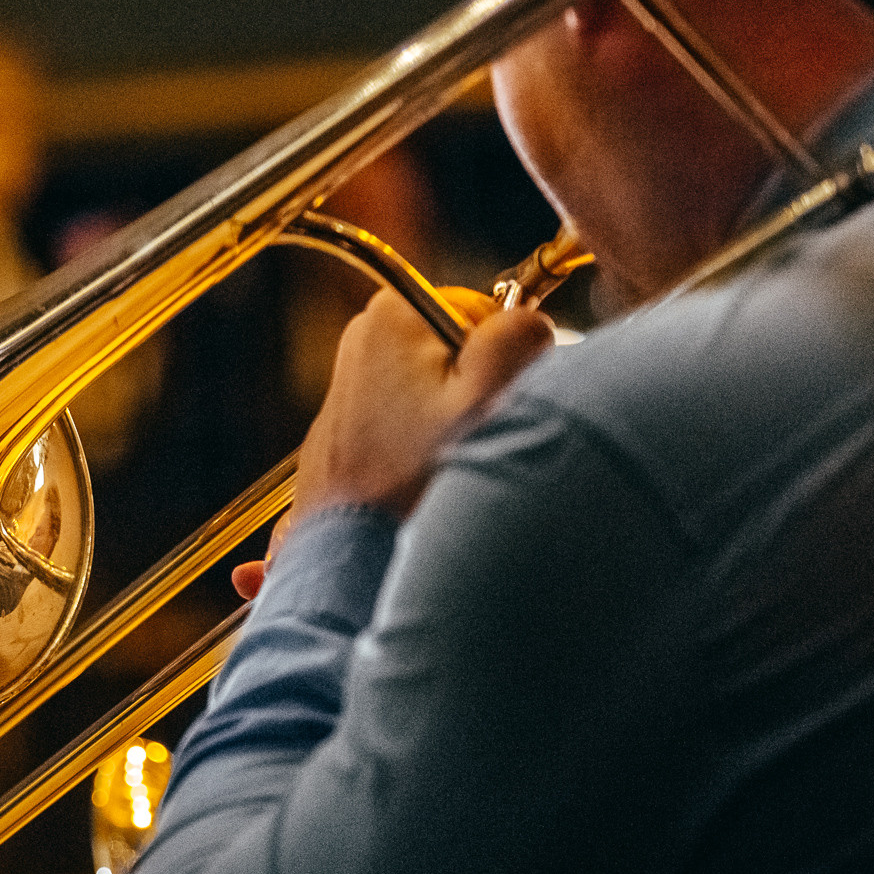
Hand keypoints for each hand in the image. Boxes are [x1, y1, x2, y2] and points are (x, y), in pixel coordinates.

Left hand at [231, 288, 551, 599]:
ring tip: (441, 467)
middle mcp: (361, 342)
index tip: (492, 401)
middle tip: (470, 438)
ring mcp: (349, 389)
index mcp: (393, 315)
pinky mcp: (347, 434)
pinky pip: (408, 428)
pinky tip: (417, 484)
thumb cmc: (417, 480)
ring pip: (436, 395)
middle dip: (476, 393)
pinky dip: (422, 453)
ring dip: (452, 428)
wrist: (352, 559)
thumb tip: (526, 321)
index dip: (504, 360)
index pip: (485, 313)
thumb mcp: (488, 397)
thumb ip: (518, 337)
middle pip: (459, 353)